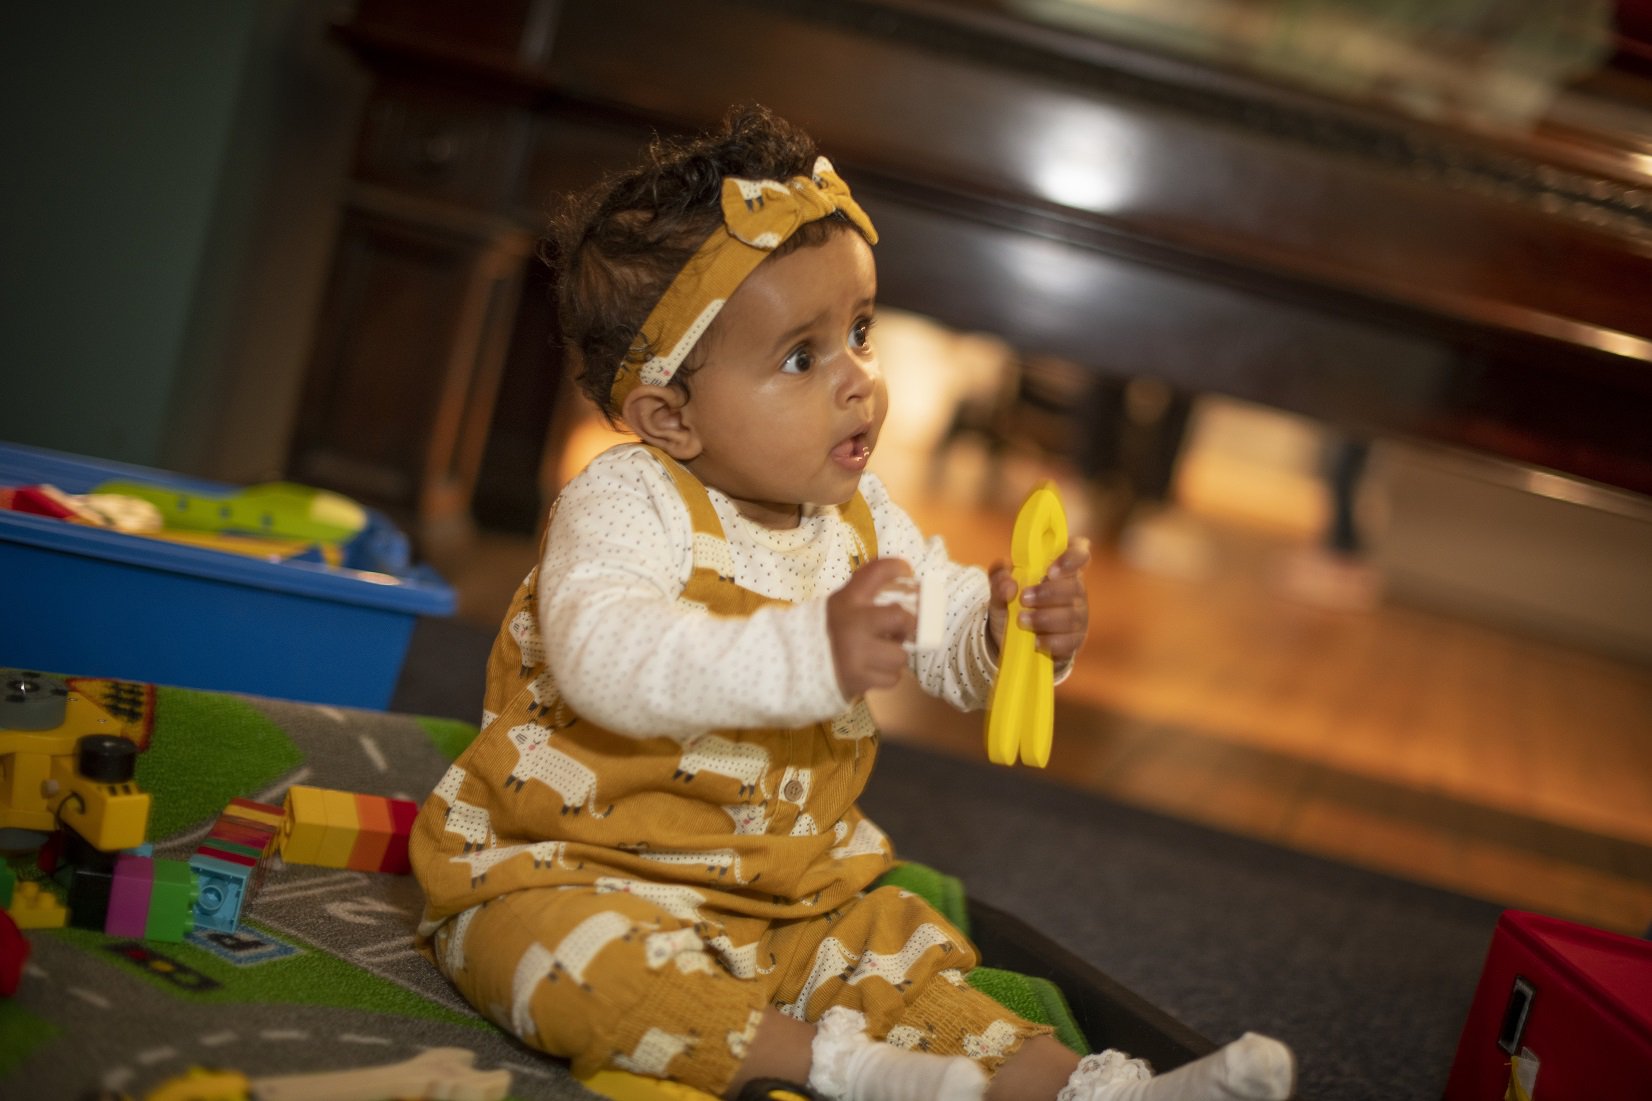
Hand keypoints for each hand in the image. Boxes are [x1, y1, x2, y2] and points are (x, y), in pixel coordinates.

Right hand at [827, 557, 916, 699]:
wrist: (801, 662)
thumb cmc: (833, 628)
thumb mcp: (845, 599)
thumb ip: (870, 583)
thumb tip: (906, 569)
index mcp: (848, 600)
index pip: (877, 573)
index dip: (897, 568)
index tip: (907, 572)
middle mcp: (852, 625)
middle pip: (901, 617)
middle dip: (907, 625)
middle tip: (900, 628)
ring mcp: (856, 654)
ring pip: (900, 655)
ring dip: (895, 654)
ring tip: (880, 651)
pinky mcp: (859, 679)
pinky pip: (893, 678)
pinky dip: (887, 674)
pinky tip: (873, 667)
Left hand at [987, 537, 1090, 661]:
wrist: (1006, 635)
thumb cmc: (1010, 602)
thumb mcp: (998, 587)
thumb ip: (999, 578)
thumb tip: (1009, 585)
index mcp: (1060, 568)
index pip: (1079, 553)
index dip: (1071, 558)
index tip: (1050, 570)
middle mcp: (1074, 589)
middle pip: (1075, 587)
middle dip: (1047, 594)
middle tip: (1024, 599)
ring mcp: (1078, 615)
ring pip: (1071, 616)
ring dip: (1044, 618)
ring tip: (1021, 620)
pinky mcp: (1075, 639)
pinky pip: (1070, 641)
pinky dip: (1051, 641)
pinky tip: (1035, 641)